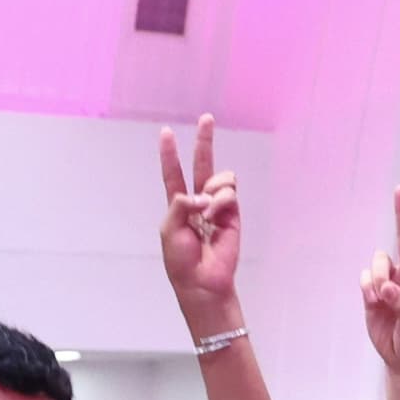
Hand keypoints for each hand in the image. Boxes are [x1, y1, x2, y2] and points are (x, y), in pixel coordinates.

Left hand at [154, 113, 241, 316]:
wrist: (203, 281)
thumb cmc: (181, 259)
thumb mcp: (169, 228)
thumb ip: (180, 203)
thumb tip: (203, 194)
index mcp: (178, 204)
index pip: (173, 174)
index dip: (169, 154)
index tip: (165, 132)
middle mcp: (199, 201)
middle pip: (201, 165)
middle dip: (204, 141)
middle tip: (206, 118)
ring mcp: (217, 207)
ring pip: (219, 178)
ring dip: (213, 189)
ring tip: (207, 213)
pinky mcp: (233, 214)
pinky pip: (228, 193)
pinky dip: (221, 202)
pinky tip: (215, 218)